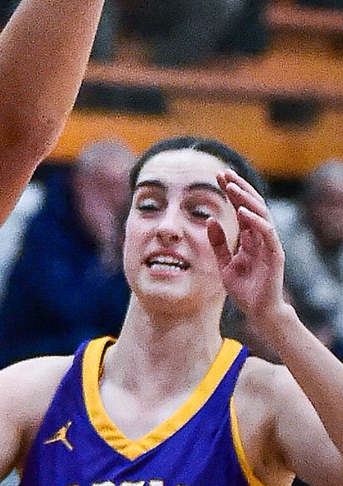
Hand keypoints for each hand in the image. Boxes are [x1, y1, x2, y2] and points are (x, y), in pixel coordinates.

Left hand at [207, 172, 294, 348]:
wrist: (258, 312)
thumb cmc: (244, 289)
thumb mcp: (224, 263)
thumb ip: (218, 243)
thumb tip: (210, 220)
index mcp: (250, 237)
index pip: (241, 206)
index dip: (231, 191)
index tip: (217, 176)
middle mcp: (261, 237)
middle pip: (252, 204)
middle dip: (238, 187)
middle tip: (223, 173)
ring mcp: (270, 244)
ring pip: (261, 214)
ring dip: (246, 198)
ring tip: (231, 187)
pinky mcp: (275, 255)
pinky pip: (267, 233)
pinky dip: (255, 221)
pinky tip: (242, 211)